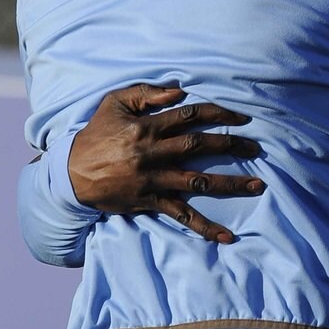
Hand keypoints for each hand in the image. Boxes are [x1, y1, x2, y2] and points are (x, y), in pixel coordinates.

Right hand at [68, 83, 264, 243]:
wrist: (70, 173)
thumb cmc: (95, 134)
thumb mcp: (114, 103)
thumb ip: (146, 94)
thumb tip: (179, 92)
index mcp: (147, 127)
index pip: (191, 116)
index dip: (219, 115)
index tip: (242, 119)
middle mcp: (153, 153)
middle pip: (200, 146)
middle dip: (232, 145)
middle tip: (257, 147)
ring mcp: (153, 179)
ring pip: (199, 181)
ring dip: (231, 184)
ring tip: (258, 185)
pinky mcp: (150, 201)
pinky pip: (182, 215)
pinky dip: (204, 227)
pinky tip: (226, 236)